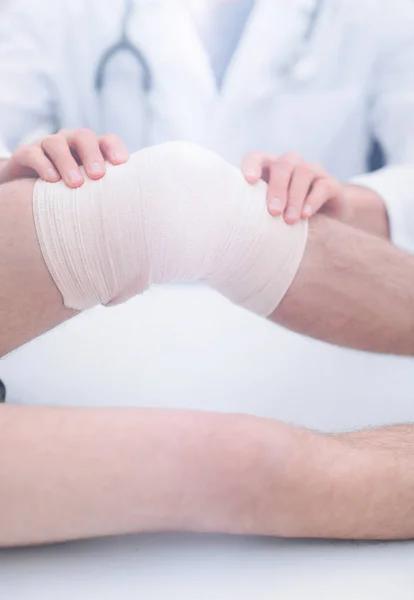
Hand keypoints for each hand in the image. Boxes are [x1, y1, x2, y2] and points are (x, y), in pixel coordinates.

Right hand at [0, 129, 128, 187]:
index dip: (115, 148)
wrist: (30, 192)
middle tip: (98, 175)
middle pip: (83, 137)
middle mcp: (70, 143)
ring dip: (67, 162)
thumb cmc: (70, 194)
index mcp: (91, 150)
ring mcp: (47, 146)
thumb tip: (133, 208)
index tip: (121, 164)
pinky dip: (42, 164)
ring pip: (56, 143)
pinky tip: (51, 180)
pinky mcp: (25, 154)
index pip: (107, 140)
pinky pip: (32, 153)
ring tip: (75, 184)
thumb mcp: (91, 191)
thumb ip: (107, 192)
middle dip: (92, 154)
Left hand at [242, 151, 347, 223]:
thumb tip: (233, 225)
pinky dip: (313, 200)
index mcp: (269, 168)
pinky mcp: (330, 183)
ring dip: (295, 197)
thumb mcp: (267, 211)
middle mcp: (290, 164)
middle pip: (282, 166)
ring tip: (290, 220)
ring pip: (303, 172)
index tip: (249, 181)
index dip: (252, 165)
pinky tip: (306, 215)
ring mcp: (312, 171)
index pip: (257, 157)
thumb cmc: (284, 215)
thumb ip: (252, 209)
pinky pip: (323, 186)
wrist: (325, 220)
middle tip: (273, 212)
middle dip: (277, 189)